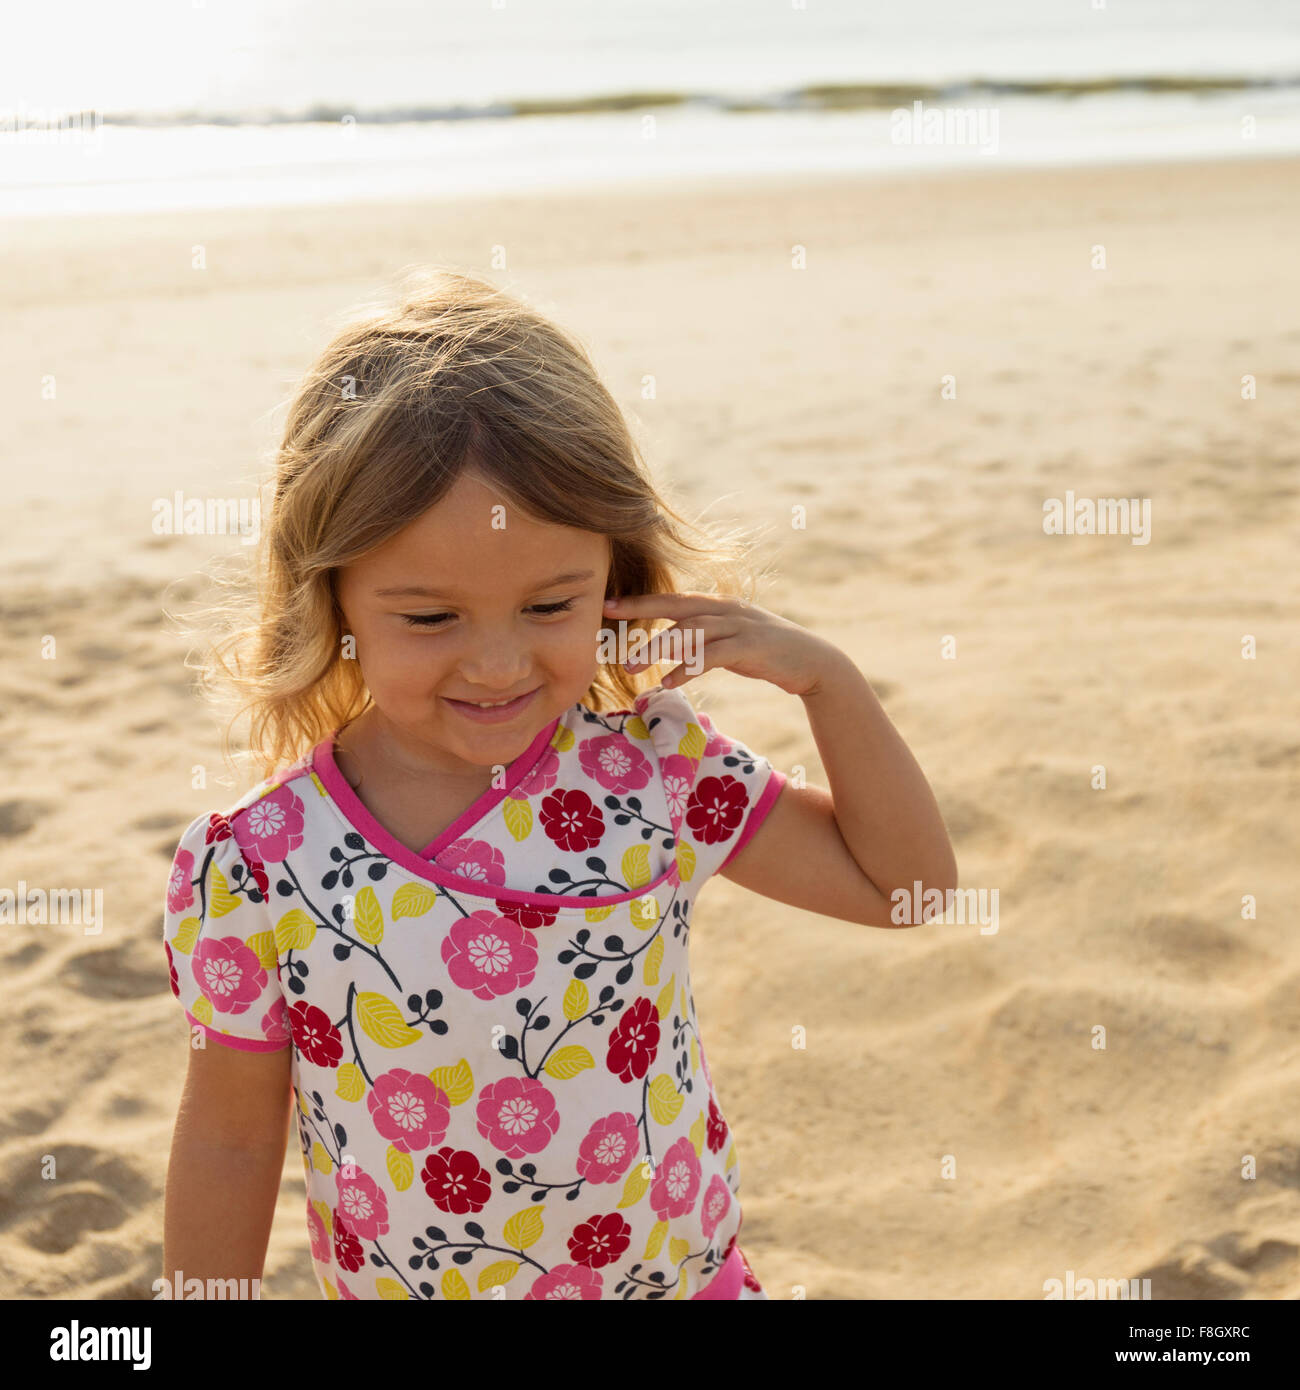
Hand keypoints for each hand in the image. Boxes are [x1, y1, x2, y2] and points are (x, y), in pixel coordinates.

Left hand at [602, 592, 841, 697]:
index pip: (672, 599)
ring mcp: (739, 626)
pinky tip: (669, 682)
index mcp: (718, 606)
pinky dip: (689, 668)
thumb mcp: (729, 640)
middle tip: (606, 616)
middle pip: (676, 606)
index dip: (639, 600)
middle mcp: (726, 610)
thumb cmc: (766, 653)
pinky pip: (713, 656)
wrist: (814, 663)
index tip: (607, 604)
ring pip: (690, 632)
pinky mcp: (751, 648)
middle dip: (639, 609)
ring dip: (657, 648)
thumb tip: (669, 648)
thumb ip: (701, 639)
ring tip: (630, 667)